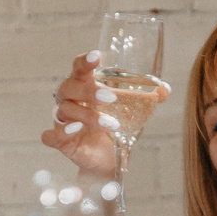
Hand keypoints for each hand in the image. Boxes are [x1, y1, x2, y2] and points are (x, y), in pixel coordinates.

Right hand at [40, 51, 163, 180]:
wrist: (111, 159)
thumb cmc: (116, 127)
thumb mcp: (133, 111)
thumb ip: (148, 98)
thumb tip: (165, 89)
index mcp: (85, 86)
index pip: (79, 67)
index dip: (85, 61)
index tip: (97, 56)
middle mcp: (71, 100)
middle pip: (69, 86)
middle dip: (89, 90)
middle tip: (111, 98)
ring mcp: (64, 121)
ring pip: (65, 110)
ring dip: (88, 116)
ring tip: (112, 125)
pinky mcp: (62, 143)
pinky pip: (51, 136)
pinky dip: (59, 133)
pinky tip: (76, 130)